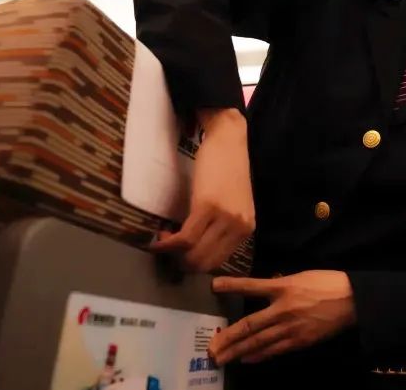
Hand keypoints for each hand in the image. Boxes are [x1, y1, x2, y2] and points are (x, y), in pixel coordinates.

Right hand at [150, 108, 254, 270]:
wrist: (229, 140)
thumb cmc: (229, 169)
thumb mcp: (234, 204)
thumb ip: (223, 226)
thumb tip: (199, 246)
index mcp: (246, 229)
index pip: (218, 262)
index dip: (195, 264)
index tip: (180, 255)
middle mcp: (239, 227)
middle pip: (205, 263)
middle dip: (182, 263)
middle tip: (168, 250)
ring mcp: (224, 218)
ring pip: (193, 253)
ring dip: (173, 254)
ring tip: (163, 239)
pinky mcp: (207, 206)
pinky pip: (185, 237)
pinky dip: (168, 242)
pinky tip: (159, 237)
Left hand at [209, 271, 356, 364]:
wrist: (353, 300)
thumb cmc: (327, 283)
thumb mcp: (301, 277)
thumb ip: (280, 285)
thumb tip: (263, 290)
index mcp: (284, 287)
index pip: (252, 285)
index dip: (232, 286)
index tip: (213, 286)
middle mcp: (283, 309)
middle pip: (250, 325)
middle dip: (228, 337)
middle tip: (211, 348)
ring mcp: (291, 328)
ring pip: (259, 342)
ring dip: (238, 351)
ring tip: (222, 358)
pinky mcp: (300, 341)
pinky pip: (275, 350)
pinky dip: (259, 356)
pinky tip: (247, 359)